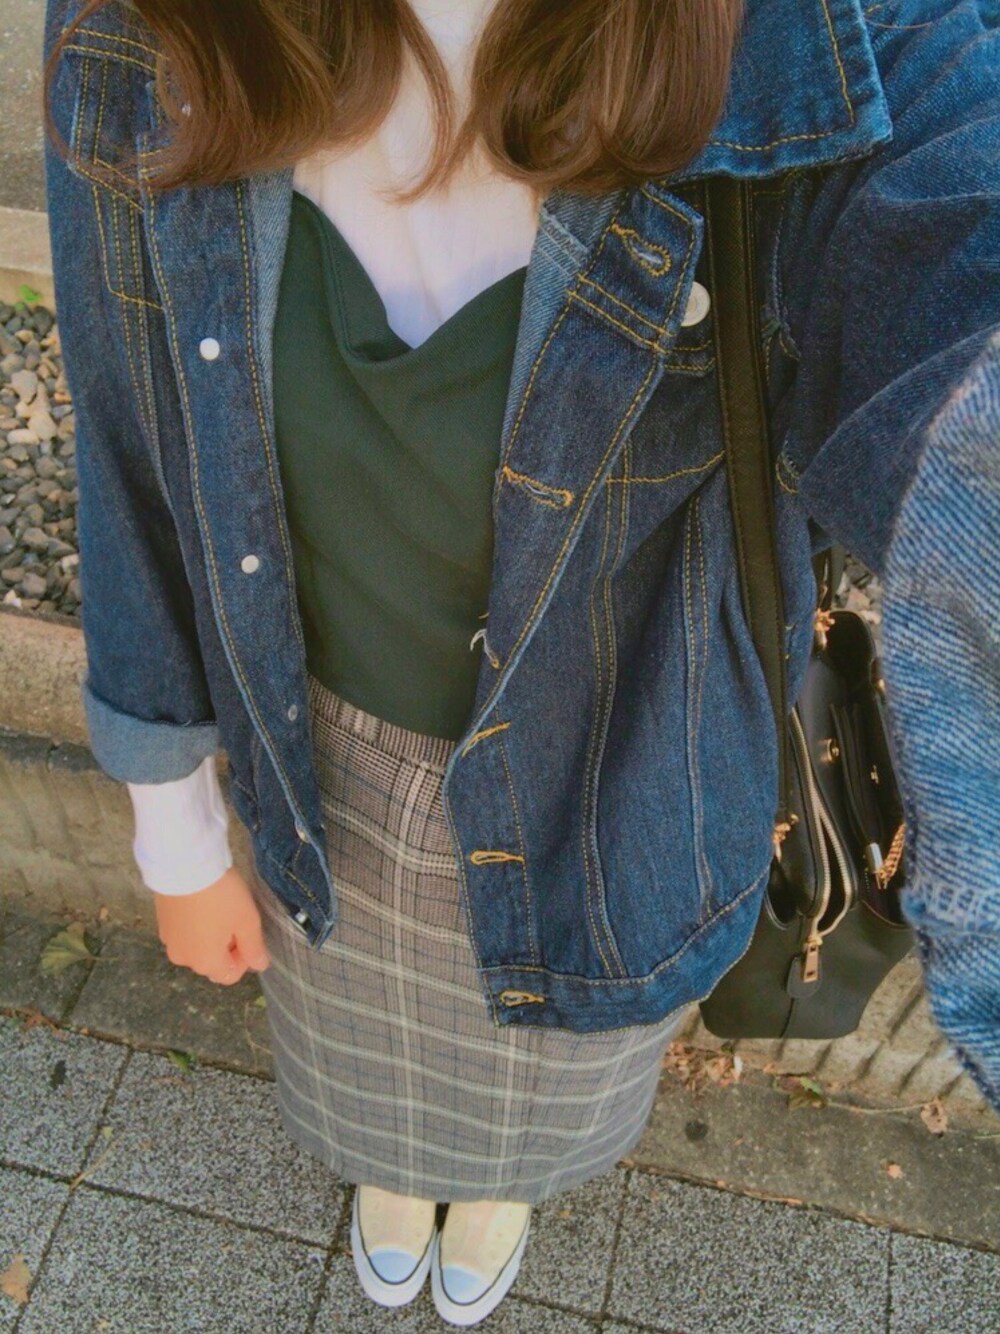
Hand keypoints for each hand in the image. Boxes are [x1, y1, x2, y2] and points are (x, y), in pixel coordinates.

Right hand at [153, 866, 270, 984]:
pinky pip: (184, 933)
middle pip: (211, 963)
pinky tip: (202, 905)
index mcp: (205, 963)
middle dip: (227, 948)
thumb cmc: (221, 896)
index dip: (245, 960)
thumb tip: (259, 966)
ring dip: (210, 937)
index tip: (250, 935)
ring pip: (196, 947)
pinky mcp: (160, 922)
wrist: (184, 865)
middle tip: (237, 920)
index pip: (229, 975)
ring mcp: (168, 940)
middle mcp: (183, 958)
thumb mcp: (247, 921)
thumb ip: (254, 948)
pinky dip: (195, 926)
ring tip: (220, 911)